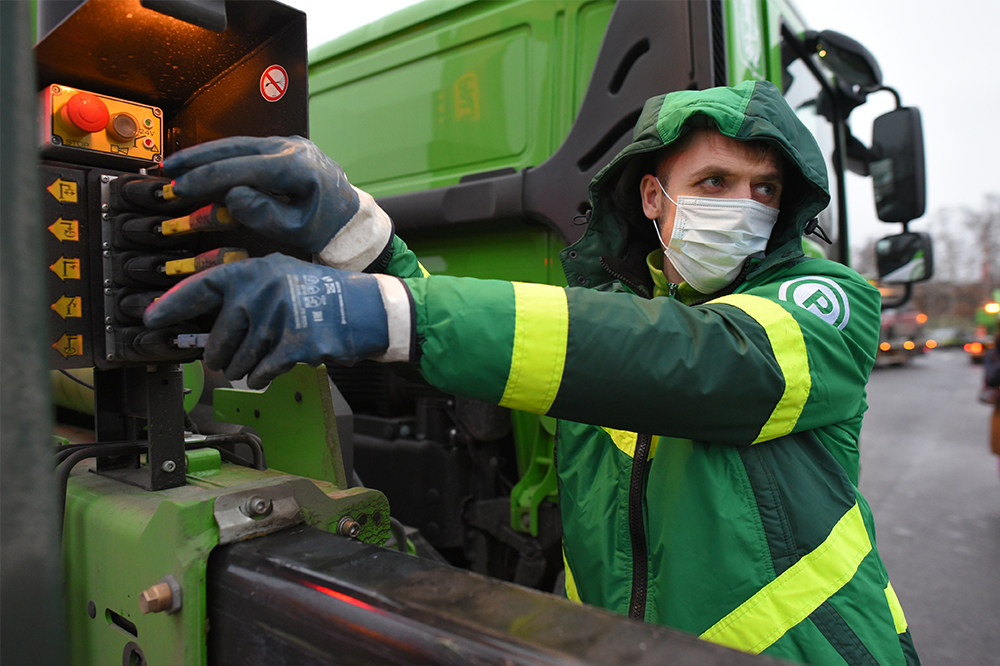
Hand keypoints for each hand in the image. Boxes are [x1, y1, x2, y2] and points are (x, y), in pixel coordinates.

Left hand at [143, 254, 403, 387]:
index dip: (173, 304)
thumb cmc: (325, 296)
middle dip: (221, 356)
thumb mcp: (283, 277)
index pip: (203, 287)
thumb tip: (209, 327)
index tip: (150, 318)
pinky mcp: (292, 345)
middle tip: (229, 359)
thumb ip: (247, 294)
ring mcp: (277, 318)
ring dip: (245, 368)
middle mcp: (262, 291)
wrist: (367, 310)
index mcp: (256, 271)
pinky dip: (263, 375)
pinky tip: (276, 366)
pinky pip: (260, 372)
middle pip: (218, 338)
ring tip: (266, 357)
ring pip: (238, 361)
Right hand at [162, 136, 392, 269]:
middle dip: (197, 159)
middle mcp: (292, 148)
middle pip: (234, 148)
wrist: (349, 220)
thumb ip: (264, 214)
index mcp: (296, 167)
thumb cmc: (326, 228)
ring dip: (205, 154)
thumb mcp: (296, 229)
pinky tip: (202, 164)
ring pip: (237, 143)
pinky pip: (247, 148)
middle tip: (167, 170)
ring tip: (177, 165)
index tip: (180, 188)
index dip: (206, 179)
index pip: (240, 169)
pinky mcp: (285, 148)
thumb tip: (232, 196)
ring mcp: (289, 144)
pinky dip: (222, 155)